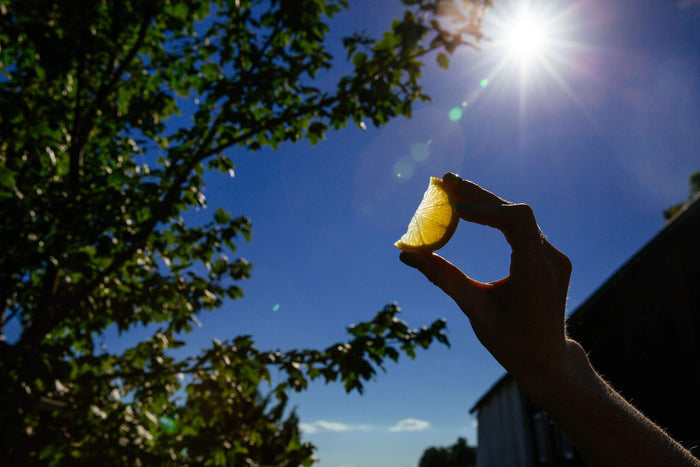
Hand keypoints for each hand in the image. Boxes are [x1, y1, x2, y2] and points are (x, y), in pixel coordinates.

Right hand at [399, 173, 573, 378]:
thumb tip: (407, 255)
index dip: (486, 208)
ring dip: (486, 204)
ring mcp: (554, 257)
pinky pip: (522, 228)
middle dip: (479, 196)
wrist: (546, 359)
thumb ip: (443, 278)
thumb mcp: (475, 310)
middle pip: (517, 213)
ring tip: (453, 191)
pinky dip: (495, 217)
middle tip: (446, 180)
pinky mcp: (549, 258)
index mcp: (537, 273)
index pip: (518, 222)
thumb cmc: (510, 340)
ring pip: (519, 217)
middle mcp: (552, 259)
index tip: (455, 208)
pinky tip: (472, 211)